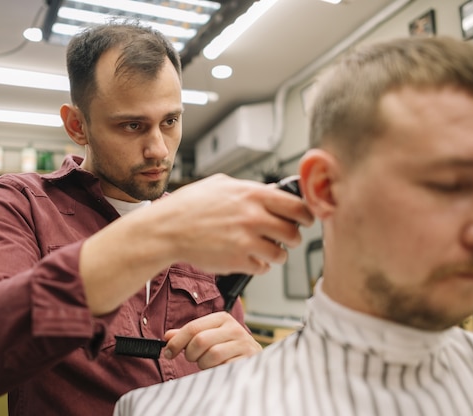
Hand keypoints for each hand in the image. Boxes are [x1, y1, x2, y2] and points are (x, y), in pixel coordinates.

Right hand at [154, 174, 313, 275]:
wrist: (167, 229)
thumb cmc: (188, 206)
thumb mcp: (220, 184)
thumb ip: (248, 188)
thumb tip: (270, 190)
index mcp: (253, 195)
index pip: (298, 206)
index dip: (305, 215)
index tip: (304, 219)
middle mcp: (254, 217)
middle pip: (294, 234)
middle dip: (292, 237)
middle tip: (284, 237)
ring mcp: (247, 241)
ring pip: (281, 254)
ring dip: (275, 254)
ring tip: (263, 249)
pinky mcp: (238, 262)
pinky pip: (262, 268)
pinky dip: (258, 265)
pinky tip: (247, 257)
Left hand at [162, 312, 261, 369]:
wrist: (255, 359)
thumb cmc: (228, 348)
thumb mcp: (209, 336)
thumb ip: (188, 335)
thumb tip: (168, 336)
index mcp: (222, 318)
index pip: (193, 327)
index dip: (176, 342)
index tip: (168, 352)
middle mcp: (234, 329)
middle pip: (200, 341)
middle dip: (190, 354)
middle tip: (193, 358)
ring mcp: (242, 345)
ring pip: (211, 355)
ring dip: (203, 364)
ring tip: (208, 363)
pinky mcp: (247, 361)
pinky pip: (223, 368)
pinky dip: (215, 371)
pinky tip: (219, 368)